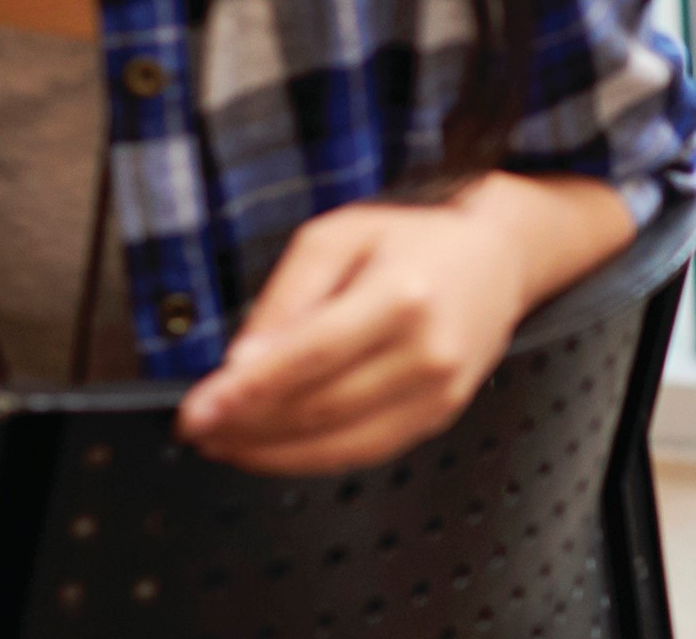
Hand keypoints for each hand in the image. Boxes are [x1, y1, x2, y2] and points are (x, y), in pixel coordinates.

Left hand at [180, 172, 630, 474]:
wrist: (497, 257)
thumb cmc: (413, 240)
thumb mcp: (337, 237)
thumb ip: (286, 298)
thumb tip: (241, 366)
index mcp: (402, 294)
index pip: (310, 357)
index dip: (247, 392)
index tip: (198, 410)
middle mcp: (429, 349)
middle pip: (321, 407)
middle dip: (249, 426)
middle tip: (198, 428)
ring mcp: (441, 390)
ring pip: (342, 443)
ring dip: (274, 454)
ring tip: (226, 444)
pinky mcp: (441, 415)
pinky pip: (367, 451)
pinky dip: (314, 458)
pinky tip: (275, 448)